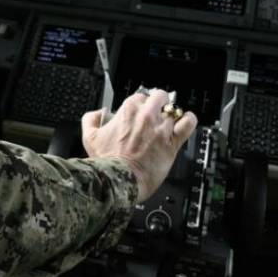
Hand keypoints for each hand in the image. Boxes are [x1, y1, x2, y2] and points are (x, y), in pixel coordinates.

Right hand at [80, 89, 197, 201]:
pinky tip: (185, 122)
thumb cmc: (107, 161)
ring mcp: (161, 128)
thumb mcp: (89, 137)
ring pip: (174, 108)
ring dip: (172, 113)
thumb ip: (90, 119)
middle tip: (155, 113)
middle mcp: (146, 115)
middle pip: (159, 96)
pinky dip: (188, 120)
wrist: (121, 180)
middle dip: (158, 103)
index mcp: (127, 110)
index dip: (139, 105)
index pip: (139, 97)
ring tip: (170, 119)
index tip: (138, 113)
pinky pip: (188, 123)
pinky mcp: (173, 142)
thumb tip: (98, 113)